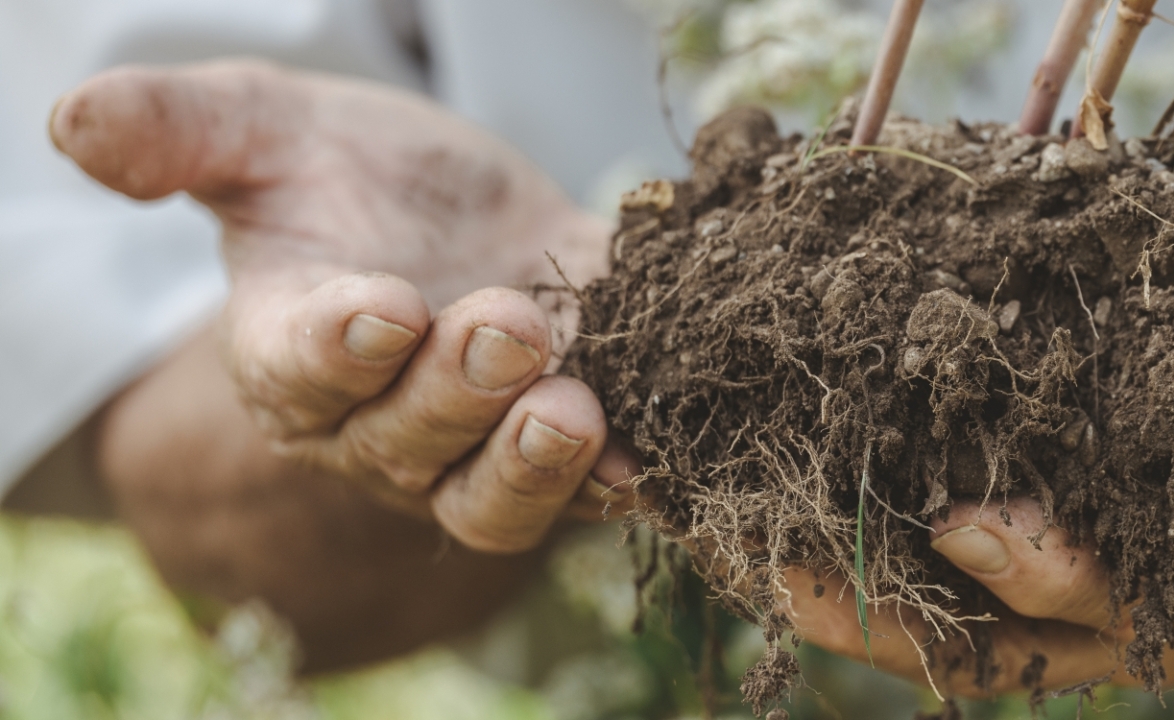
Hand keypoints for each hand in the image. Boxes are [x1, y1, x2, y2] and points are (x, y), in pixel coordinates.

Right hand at [54, 60, 630, 552]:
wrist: (456, 210)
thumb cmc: (344, 174)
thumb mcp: (265, 128)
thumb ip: (179, 129)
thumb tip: (74, 124)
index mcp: (288, 348)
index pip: (301, 366)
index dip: (339, 346)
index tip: (384, 308)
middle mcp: (376, 421)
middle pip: (408, 437)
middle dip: (458, 389)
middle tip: (508, 324)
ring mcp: (474, 444)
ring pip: (489, 496)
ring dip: (532, 464)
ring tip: (574, 412)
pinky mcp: (565, 441)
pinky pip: (583, 490)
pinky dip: (612, 483)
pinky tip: (648, 465)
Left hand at [781, 213, 1173, 693]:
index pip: (1125, 605)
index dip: (1044, 570)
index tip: (962, 523)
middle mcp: (1136, 611)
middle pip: (991, 637)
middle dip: (875, 604)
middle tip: (769, 557)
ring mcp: (1063, 586)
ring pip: (926, 613)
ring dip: (819, 576)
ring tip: (714, 524)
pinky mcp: (1006, 534)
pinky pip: (904, 552)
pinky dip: (827, 522)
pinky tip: (745, 475)